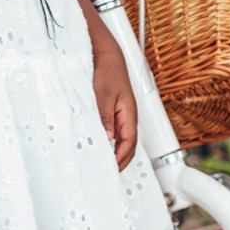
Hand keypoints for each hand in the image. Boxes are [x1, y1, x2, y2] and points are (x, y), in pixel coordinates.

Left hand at [92, 39, 136, 169]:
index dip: (121, 158)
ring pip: (122, 140)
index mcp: (129, 114)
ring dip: (115, 153)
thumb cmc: (109, 72)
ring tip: (104, 163)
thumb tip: (108, 137)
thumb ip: (105, 116)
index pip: (129, 143)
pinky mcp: (114, 113)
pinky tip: (100, 146)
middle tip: (108, 172)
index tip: (111, 168)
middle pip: (128, 146)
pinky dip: (109, 143)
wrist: (108, 57)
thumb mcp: (104, 94)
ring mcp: (122, 116)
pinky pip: (115, 132)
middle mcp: (128, 117)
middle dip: (120, 161)